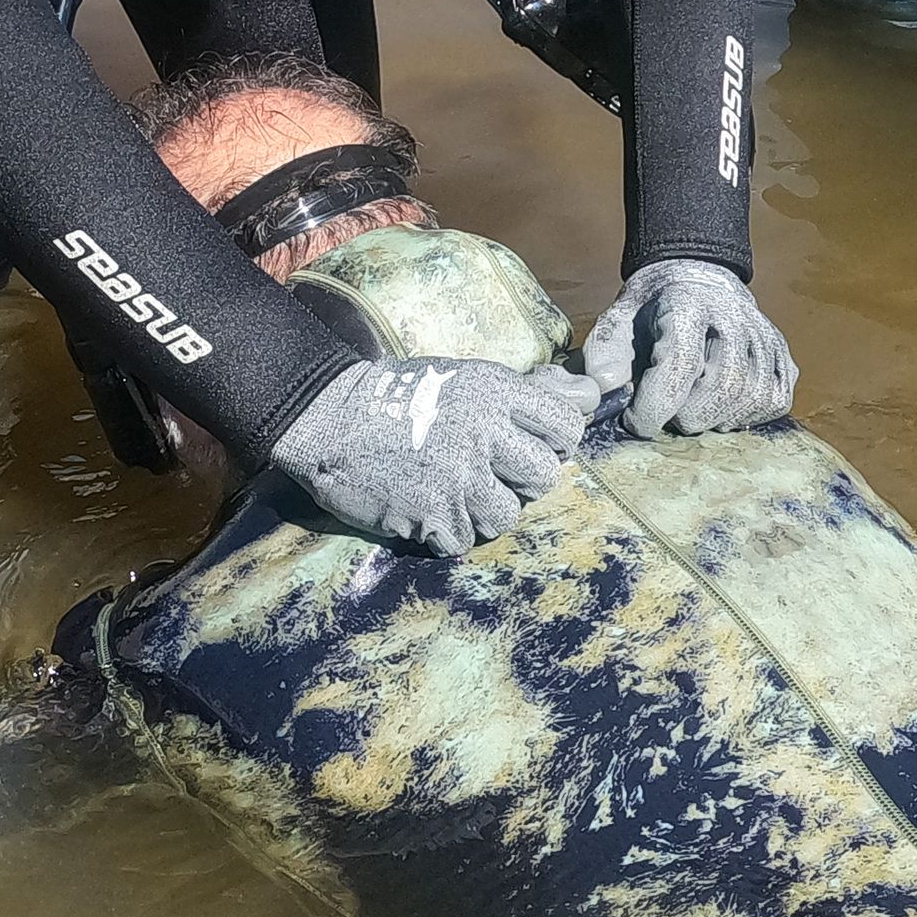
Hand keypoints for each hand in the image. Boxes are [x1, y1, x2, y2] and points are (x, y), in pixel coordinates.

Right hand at [269, 356, 598, 556]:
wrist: (329, 419)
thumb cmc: (398, 395)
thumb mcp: (463, 378)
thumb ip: (518, 396)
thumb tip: (587, 395)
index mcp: (497, 392)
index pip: (565, 425)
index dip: (556, 442)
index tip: (536, 448)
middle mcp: (485, 433)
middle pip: (545, 475)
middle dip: (525, 482)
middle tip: (497, 478)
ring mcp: (459, 475)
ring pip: (509, 515)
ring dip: (487, 512)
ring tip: (460, 497)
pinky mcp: (432, 512)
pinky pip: (466, 538)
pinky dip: (450, 532)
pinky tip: (430, 511)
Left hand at [584, 258, 796, 436]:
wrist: (695, 274)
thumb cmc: (654, 305)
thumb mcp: (619, 316)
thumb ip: (604, 352)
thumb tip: (605, 388)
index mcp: (688, 305)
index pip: (681, 366)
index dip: (655, 407)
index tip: (634, 421)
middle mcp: (735, 316)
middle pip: (722, 388)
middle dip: (686, 417)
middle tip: (666, 410)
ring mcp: (763, 334)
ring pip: (751, 398)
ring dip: (716, 419)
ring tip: (692, 407)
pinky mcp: (782, 352)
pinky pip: (775, 400)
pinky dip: (747, 414)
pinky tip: (722, 404)